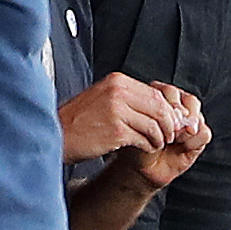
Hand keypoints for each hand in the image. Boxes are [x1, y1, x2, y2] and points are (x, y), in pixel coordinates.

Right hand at [57, 72, 186, 164]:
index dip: (167, 109)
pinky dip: (149, 146)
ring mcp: (117, 111)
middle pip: (158, 106)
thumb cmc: (79, 119)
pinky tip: (145, 148)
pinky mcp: (116, 131)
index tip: (172, 120)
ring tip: (156, 143)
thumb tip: (158, 108)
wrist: (58, 133)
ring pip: (154, 124)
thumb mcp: (104, 97)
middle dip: (169, 123)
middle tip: (170, 134)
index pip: (154, 93)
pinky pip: (144, 139)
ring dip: (159, 137)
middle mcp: (118, 92)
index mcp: (117, 81)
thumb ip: (128, 98)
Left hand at [117, 87, 210, 190]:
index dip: (170, 106)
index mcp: (159, 96)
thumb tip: (172, 116)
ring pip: (198, 116)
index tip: (163, 120)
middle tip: (174, 131)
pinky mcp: (198, 136)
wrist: (142, 168)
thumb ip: (153, 117)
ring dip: (187, 131)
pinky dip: (194, 141)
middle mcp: (176, 105)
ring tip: (173, 140)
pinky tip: (182, 147)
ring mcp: (189, 120)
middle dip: (183, 117)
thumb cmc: (136, 144)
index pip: (171, 92)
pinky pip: (204, 133)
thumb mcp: (139, 128)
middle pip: (189, 100)